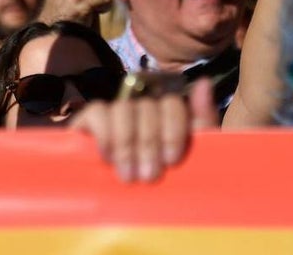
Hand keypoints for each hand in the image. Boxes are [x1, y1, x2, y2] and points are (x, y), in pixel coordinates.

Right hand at [71, 78, 216, 182]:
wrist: (130, 210)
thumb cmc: (167, 186)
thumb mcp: (193, 158)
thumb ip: (202, 122)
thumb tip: (203, 83)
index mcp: (168, 116)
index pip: (171, 103)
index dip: (172, 130)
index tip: (171, 161)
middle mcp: (142, 109)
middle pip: (147, 107)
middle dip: (149, 144)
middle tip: (148, 176)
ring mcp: (115, 113)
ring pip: (122, 108)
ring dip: (126, 143)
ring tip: (128, 174)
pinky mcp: (89, 121)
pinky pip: (96, 111)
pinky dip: (104, 133)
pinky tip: (107, 157)